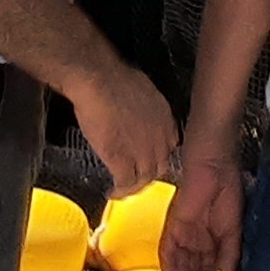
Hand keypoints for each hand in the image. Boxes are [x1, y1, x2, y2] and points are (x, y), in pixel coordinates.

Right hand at [70, 66, 178, 193]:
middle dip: (148, 174)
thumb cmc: (115, 78)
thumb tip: (136, 112)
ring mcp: (143, 152)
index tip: (147, 158)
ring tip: (124, 188)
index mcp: (166, 121)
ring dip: (134, 186)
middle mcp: (160, 139)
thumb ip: (146, 109)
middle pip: (160, 167)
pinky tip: (113, 192)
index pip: (169, 147)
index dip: (157, 155)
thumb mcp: (143, 91)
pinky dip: (120, 191)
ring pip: (145, 179)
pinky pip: (125, 183)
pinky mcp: (123, 161)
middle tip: (134, 177)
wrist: (99, 81)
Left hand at [159, 154, 244, 270]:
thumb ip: (230, 254)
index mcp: (211, 238)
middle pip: (192, 269)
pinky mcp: (172, 226)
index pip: (207, 267)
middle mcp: (195, 239)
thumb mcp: (234, 229)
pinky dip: (170, 268)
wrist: (214, 168)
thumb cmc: (227, 191)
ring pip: (179, 265)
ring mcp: (182, 233)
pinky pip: (167, 251)